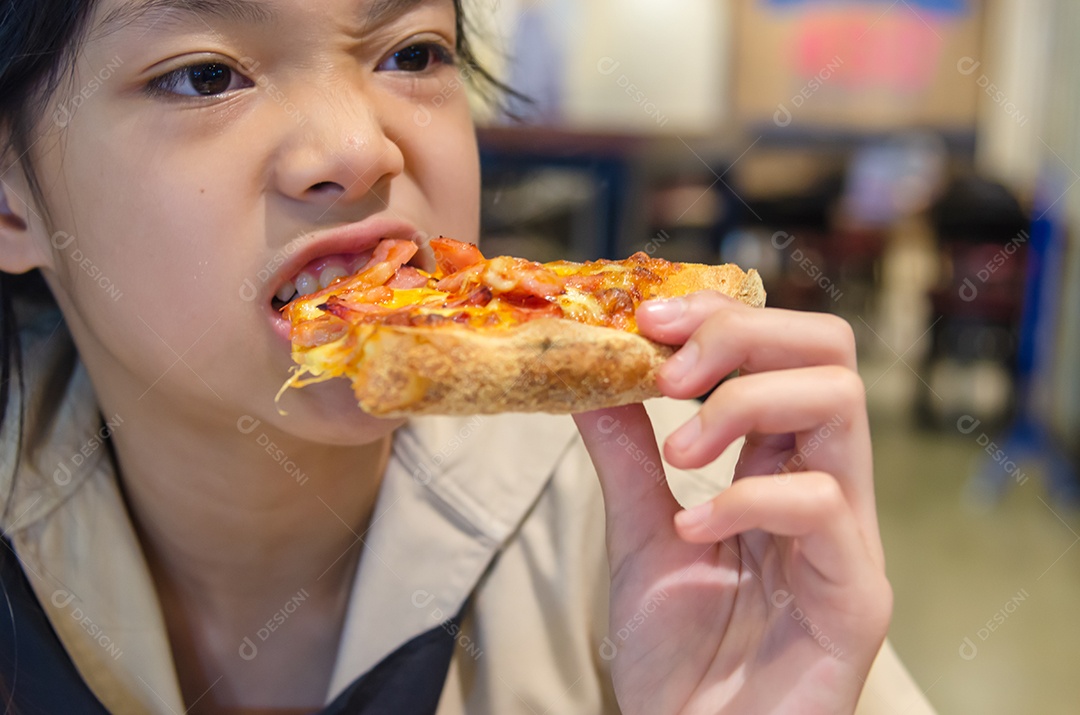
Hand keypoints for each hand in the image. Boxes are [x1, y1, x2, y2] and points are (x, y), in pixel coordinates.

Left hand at [574, 293, 890, 714]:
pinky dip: (745, 499)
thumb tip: (591, 375)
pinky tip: (693, 530)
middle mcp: (827, 487)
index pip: (783, 350)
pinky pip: (822, 506)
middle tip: (668, 371)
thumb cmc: (680, 657)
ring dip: (744, 403)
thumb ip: (626, 455)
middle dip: (743, 336)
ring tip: (681, 450)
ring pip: (839, 404)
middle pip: (829, 352)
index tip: (650, 317)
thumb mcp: (638, 533)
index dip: (722, 316)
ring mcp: (848, 540)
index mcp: (781, 466)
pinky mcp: (857, 596)